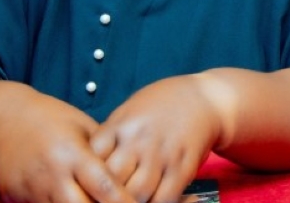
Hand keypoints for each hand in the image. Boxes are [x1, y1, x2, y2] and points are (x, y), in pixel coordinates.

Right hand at [0, 90, 133, 202]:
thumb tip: (135, 174)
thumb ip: (105, 153)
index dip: (124, 202)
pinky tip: (72, 201)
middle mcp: (51, 174)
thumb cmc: (53, 120)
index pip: (104, 187)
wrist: (4, 120)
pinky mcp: (14, 198)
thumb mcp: (83, 129)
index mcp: (73, 153)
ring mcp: (30, 190)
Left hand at [91, 76, 220, 202]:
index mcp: (120, 125)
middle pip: (112, 180)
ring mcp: (163, 154)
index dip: (85, 176)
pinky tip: (150, 202)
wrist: (204, 98)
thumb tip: (87, 164)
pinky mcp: (184, 166)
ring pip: (137, 194)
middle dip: (105, 195)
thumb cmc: (162, 105)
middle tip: (105, 198)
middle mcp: (139, 140)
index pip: (92, 158)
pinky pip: (165, 197)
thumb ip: (109, 137)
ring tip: (126, 202)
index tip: (85, 185)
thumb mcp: (129, 112)